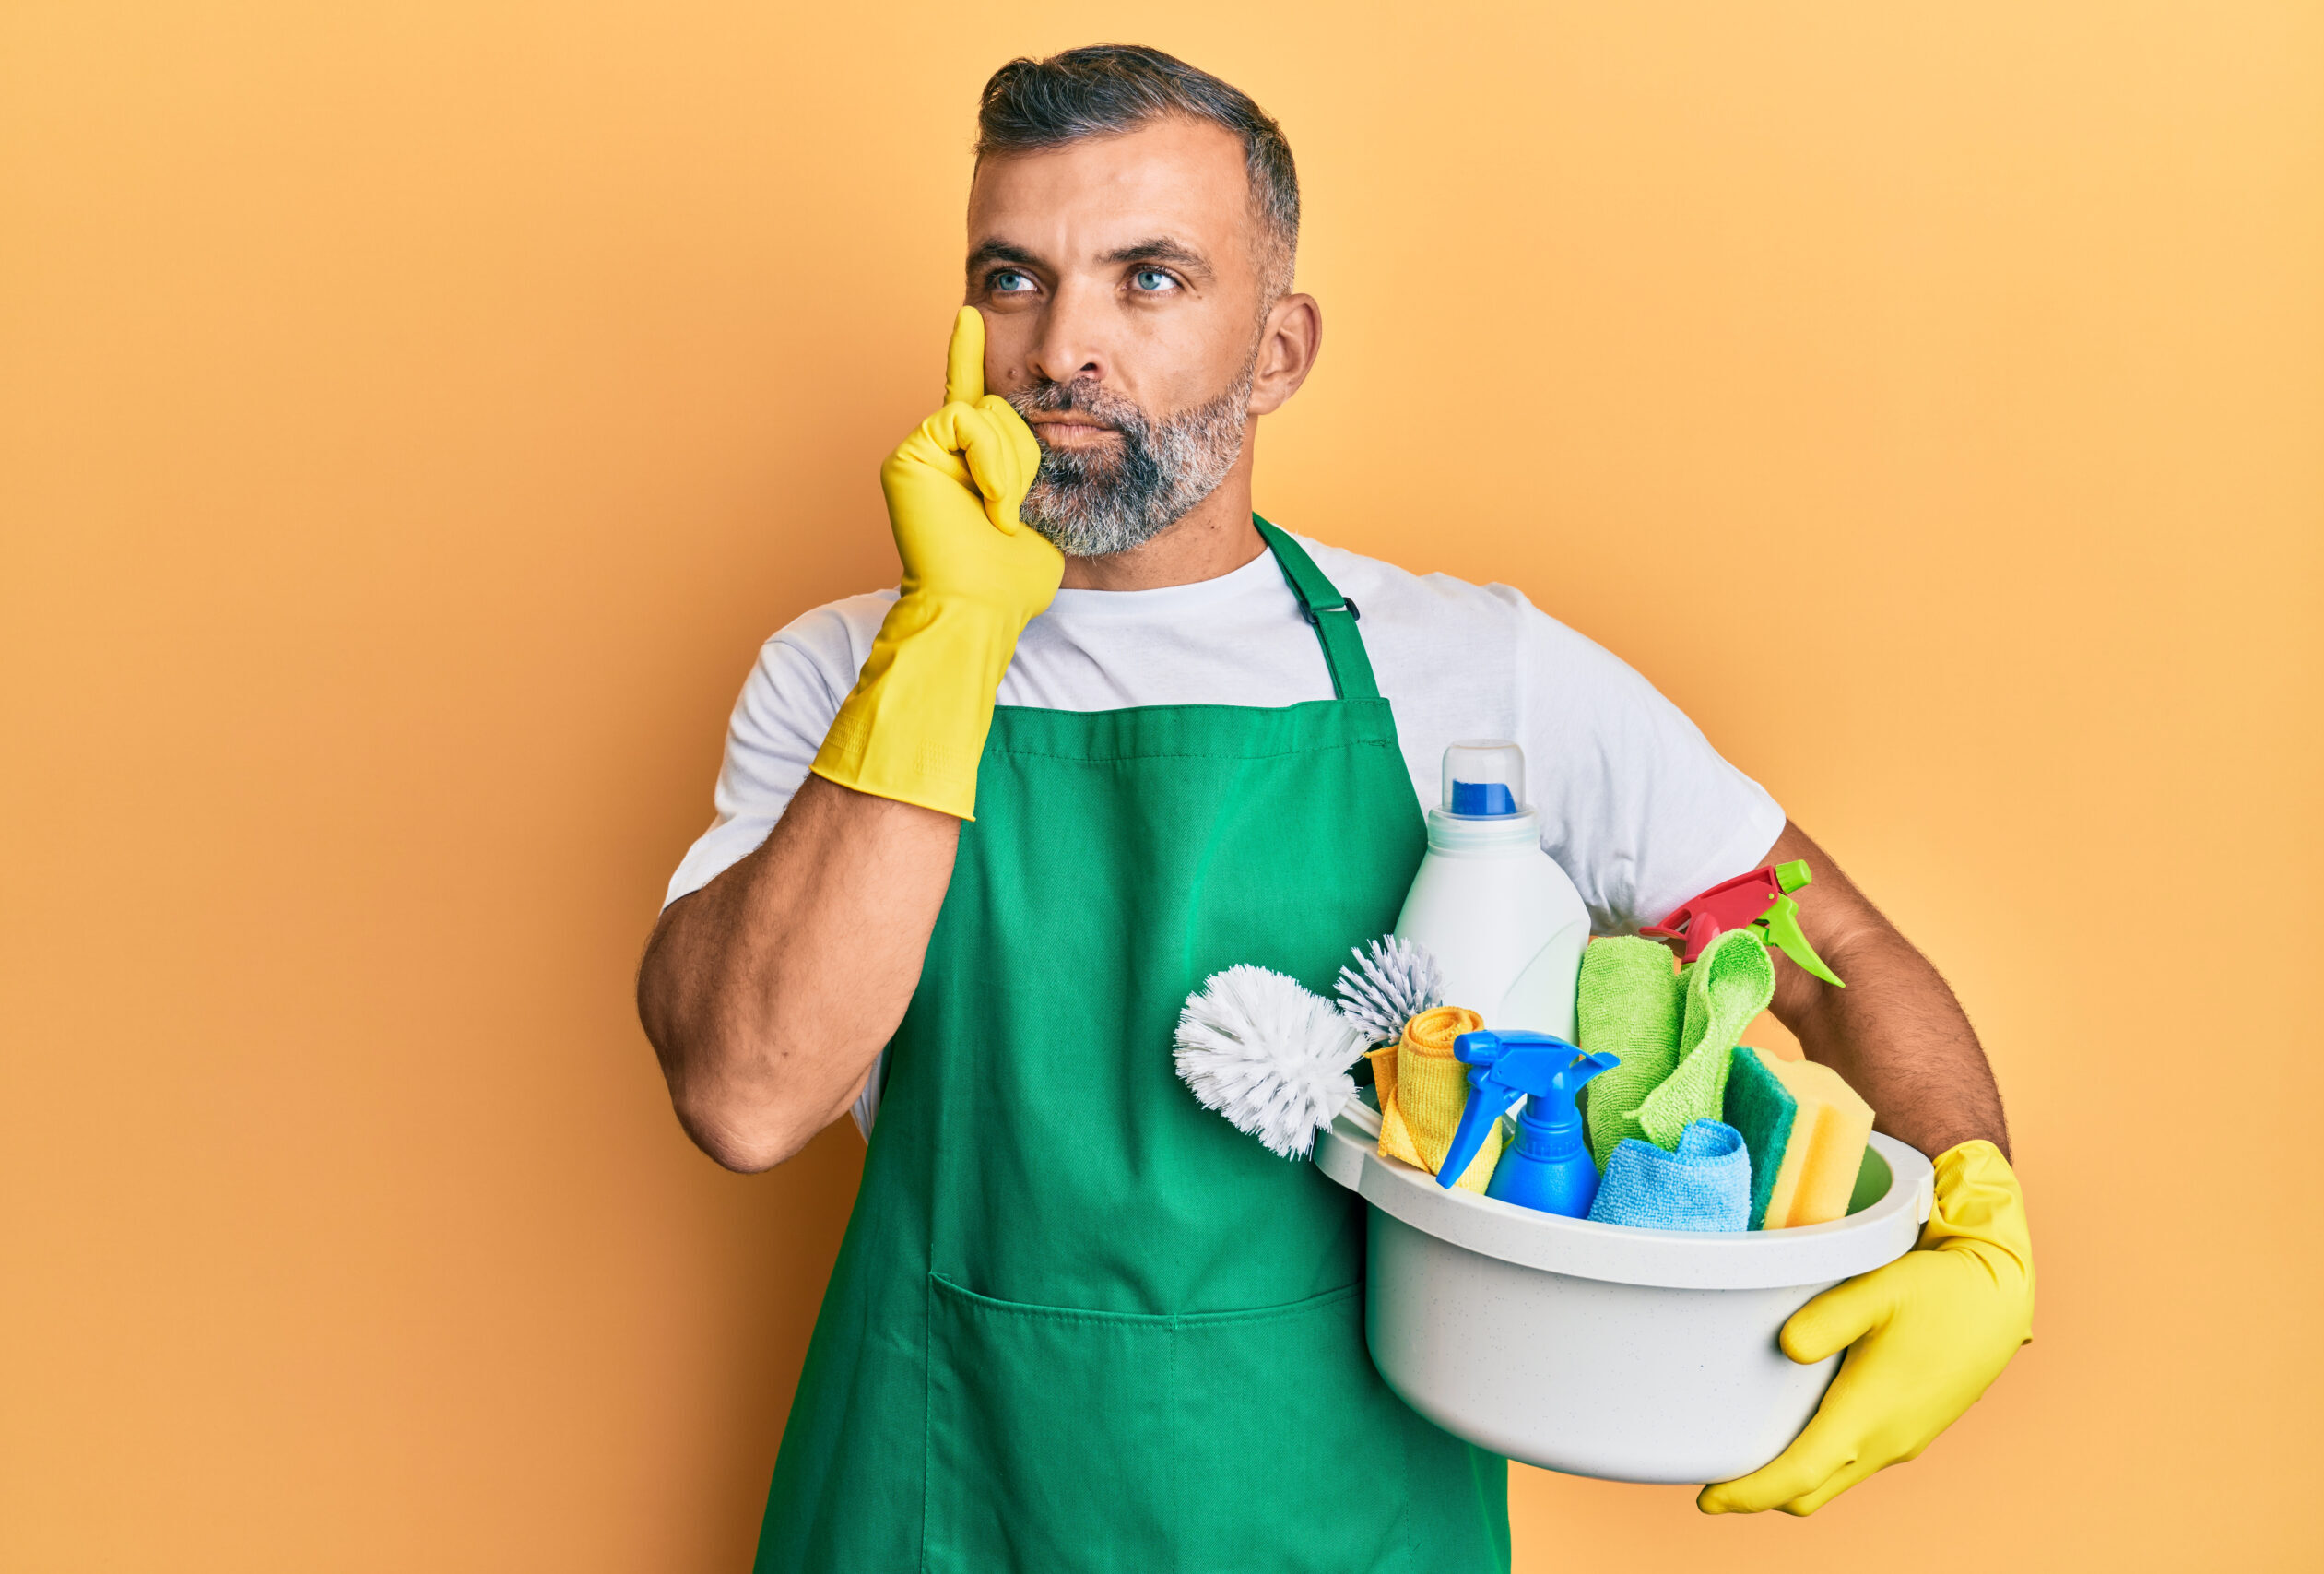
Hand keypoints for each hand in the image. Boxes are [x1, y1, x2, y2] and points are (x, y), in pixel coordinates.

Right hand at [878, 306, 1061, 623]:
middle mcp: (939, 451)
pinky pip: (964, 421)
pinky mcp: (907, 455)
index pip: (972, 397)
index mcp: (968, 464)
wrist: (978, 609)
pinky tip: (989, 499)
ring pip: (988, 413)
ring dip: (1009, 466)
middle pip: (1002, 408)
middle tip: (1012, 509)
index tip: (969, 315)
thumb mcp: (1041, 514)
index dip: (966, 353)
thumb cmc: (1010, 580)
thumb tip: (1061, 438)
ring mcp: (920, 451)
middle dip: (1024, 456)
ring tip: (1000, 513)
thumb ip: (1037, 474)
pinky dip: (988, 459)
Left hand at [1698, 1139, 2033, 1515]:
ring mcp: (1900, 1440)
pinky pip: (1852, 1463)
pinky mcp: (1908, 1430)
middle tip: (1712, 1480)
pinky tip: (1794, 1432)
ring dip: (1789, 1479)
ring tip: (1743, 1455)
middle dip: (1759, 1494)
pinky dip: (1816, 1463)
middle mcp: (1886, 1440)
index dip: (1750, 1492)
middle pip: (1810, 1491)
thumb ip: (1830, 1317)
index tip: (1706, 1499)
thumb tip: (1787, 1347)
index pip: (1800, 1475)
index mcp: (1871, 1414)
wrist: (1999, 1301)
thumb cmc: (1937, 1291)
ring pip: (1832, 1480)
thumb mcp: (1880, 1288)